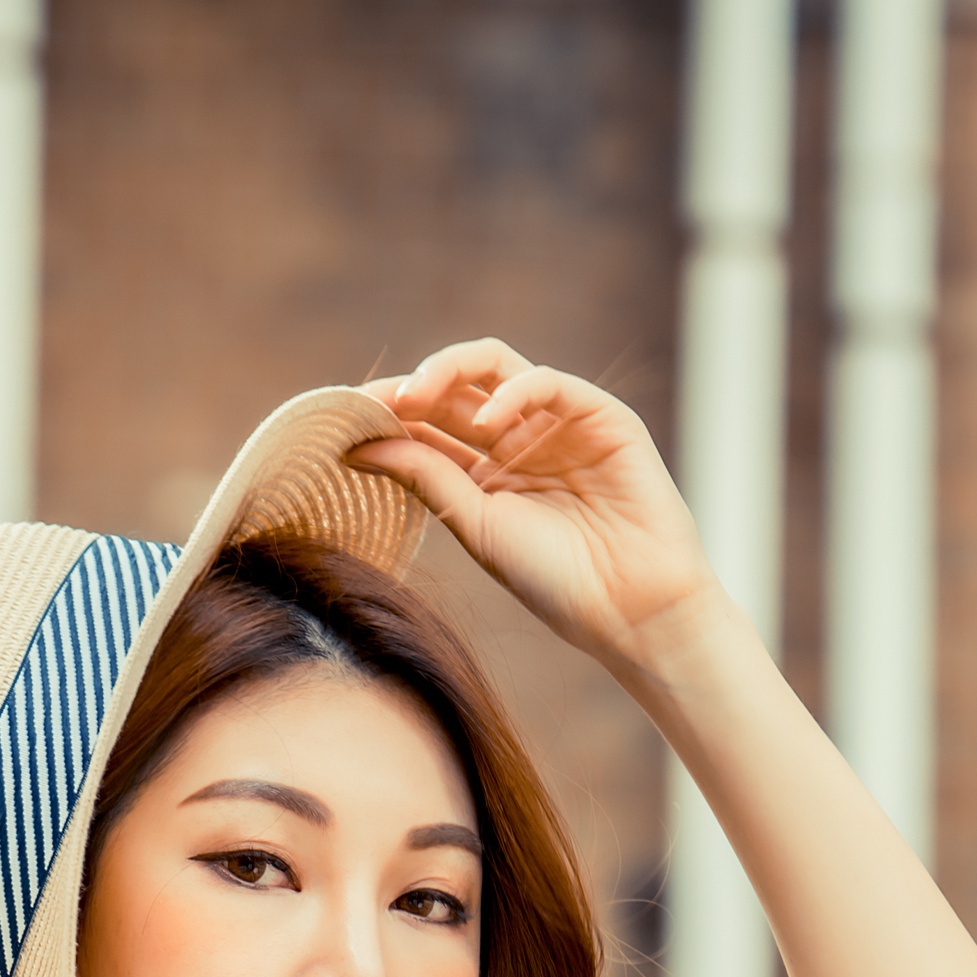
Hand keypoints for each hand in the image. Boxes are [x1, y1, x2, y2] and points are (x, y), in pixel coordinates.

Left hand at [353, 341, 718, 670]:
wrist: (630, 608)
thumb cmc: (556, 580)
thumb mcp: (477, 525)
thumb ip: (427, 477)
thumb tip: (359, 444)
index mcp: (486, 469)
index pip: (430, 423)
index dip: (389, 413)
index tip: (346, 420)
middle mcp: (520, 438)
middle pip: (456, 387)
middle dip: (411, 386)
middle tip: (377, 402)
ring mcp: (559, 423)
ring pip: (497, 367)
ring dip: (449, 371)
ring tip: (414, 399)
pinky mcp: (602, 415)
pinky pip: (549, 383)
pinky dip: (511, 394)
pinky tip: (485, 424)